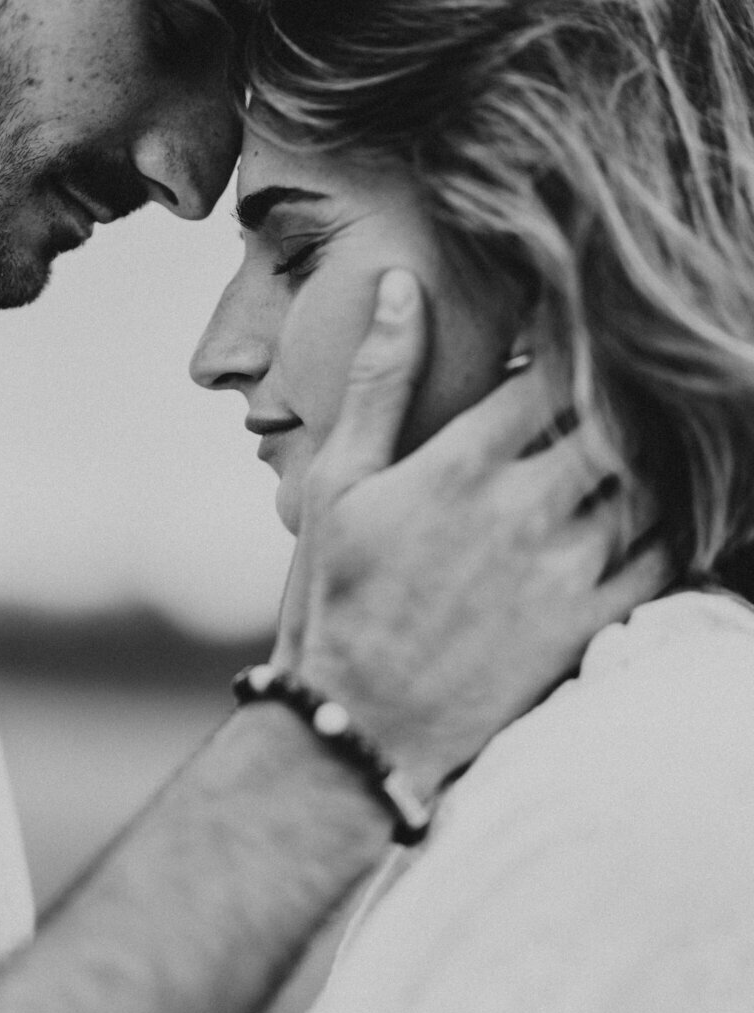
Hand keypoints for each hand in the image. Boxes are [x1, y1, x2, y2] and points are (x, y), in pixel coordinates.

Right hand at [274, 270, 669, 798]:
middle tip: (626, 382)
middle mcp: (523, 508)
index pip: (557, 369)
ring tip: (645, 438)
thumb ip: (377, 382)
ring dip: (656, 452)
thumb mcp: (334, 485)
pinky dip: (678, 522)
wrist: (354, 726)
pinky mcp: (586, 625)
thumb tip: (401, 286)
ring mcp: (562, 569)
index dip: (579, 342)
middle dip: (628, 393)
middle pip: (620, 417)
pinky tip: (665, 508)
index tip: (580, 334)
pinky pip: (666, 556)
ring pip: (653, 480)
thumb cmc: (334, 598)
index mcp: (461, 463)